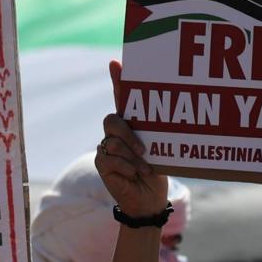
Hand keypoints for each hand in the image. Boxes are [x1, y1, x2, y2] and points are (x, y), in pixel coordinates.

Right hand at [97, 61, 167, 219]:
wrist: (149, 198)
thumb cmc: (157, 170)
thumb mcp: (159, 149)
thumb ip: (152, 134)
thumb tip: (159, 122)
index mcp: (131, 123)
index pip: (122, 97)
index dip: (117, 80)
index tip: (115, 63)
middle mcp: (116, 132)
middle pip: (112, 119)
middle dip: (128, 134)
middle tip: (144, 149)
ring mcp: (106, 147)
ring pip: (113, 141)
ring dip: (132, 158)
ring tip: (144, 169)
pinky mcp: (101, 163)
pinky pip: (110, 158)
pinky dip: (126, 168)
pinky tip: (133, 175)